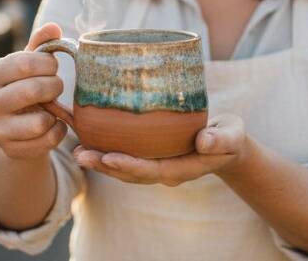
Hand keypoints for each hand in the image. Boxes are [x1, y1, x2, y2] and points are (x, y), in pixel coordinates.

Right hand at [0, 22, 67, 159]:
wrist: (17, 127)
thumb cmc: (27, 86)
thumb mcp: (32, 64)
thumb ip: (42, 44)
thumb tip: (53, 27)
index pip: (26, 63)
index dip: (49, 64)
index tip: (53, 67)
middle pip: (32, 91)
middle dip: (55, 87)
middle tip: (57, 87)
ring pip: (39, 122)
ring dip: (55, 113)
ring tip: (54, 107)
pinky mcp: (10, 150)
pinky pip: (46, 140)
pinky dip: (58, 132)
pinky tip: (54, 125)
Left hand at [73, 114, 248, 185]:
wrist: (227, 143)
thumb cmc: (229, 137)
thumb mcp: (231, 136)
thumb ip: (221, 139)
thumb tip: (204, 141)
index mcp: (180, 169)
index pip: (150, 171)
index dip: (128, 165)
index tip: (108, 157)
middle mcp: (162, 170)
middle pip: (129, 172)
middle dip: (104, 165)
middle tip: (79, 154)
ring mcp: (155, 164)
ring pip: (122, 166)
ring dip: (98, 159)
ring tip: (75, 149)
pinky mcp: (149, 154)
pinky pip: (124, 153)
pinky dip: (105, 148)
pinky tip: (87, 136)